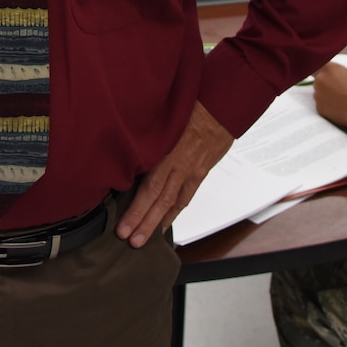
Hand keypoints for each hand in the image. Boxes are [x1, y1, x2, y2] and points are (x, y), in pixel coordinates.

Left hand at [116, 101, 232, 247]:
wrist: (222, 107)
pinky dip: (175, 211)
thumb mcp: (164, 119)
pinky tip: (166, 220)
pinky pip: (186, 196)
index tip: (123, 227)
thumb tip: (125, 151)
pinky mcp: (201, 172)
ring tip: (145, 238)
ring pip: (173, 203)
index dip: (136, 211)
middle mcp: (181, 167)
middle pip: (159, 202)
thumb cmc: (193, 106)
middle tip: (130, 241)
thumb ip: (147, 138)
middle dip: (144, 223)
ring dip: (158, 222)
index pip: (149, 190)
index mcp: (169, 154)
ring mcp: (193, 172)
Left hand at [311, 61, 346, 138]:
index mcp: (329, 68)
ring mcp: (317, 94)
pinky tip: (341, 109)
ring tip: (343, 101)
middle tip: (339, 92)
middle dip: (325, 86)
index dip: (319, 71)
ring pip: (320, 95)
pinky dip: (329, 108)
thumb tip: (332, 80)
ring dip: (327, 97)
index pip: (316, 66)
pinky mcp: (319, 107)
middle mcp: (320, 79)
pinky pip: (322, 106)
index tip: (320, 74)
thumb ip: (336, 75)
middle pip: (318, 81)